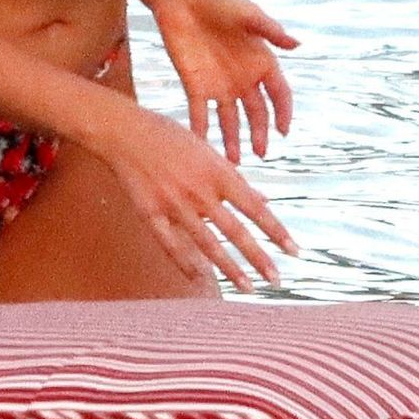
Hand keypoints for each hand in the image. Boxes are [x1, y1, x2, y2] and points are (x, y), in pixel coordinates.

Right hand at [95, 101, 298, 293]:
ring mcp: (173, 204)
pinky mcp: (149, 213)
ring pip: (207, 244)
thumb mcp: (208, 151)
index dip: (275, 230)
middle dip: (258, 258)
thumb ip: (235, 179)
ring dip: (230, 268)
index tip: (294, 250)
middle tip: (277, 280)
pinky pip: (170, 245)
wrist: (125, 131)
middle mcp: (199, 190)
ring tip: (248, 287)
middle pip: (235, 231)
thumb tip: (264, 202)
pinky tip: (200, 279)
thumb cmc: (170, 137)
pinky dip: (185, 263)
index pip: (255, 208)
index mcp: (217, 171)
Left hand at [149, 0, 297, 163]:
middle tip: (260, 154)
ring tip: (234, 161)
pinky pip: (200, 114)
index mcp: (262, 61)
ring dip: (232, 140)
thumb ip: (270, 31)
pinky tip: (202, 147)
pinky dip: (202, 130)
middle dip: (259, 133)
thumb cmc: (219, 0)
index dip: (284, 112)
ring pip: (230, 120)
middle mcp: (244, 78)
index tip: (284, 131)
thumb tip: (298, 44)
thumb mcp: (248, 15)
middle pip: (256, 113)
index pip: (279, 94)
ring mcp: (220, 85)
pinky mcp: (195, 85)